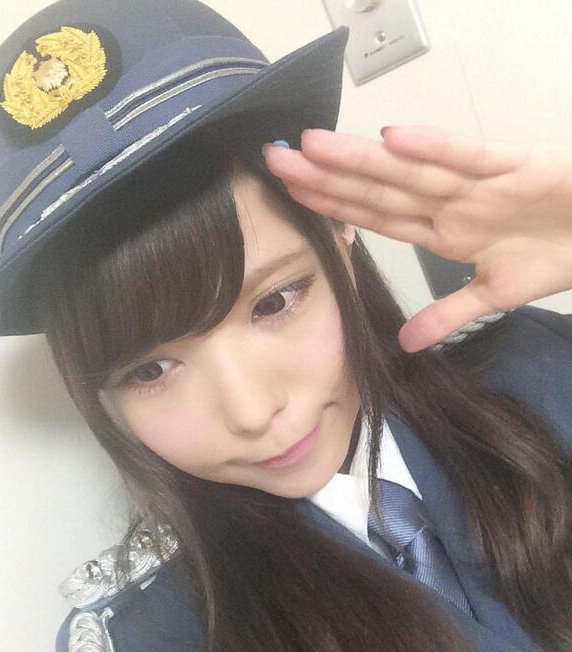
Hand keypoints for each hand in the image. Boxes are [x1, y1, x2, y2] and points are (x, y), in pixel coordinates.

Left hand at [262, 127, 571, 351]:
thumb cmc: (556, 249)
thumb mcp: (495, 294)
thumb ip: (448, 315)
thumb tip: (406, 345)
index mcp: (444, 230)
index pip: (376, 216)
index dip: (333, 204)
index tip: (290, 194)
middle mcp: (452, 203)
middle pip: (380, 189)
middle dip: (327, 177)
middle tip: (275, 160)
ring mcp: (480, 184)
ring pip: (412, 170)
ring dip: (362, 160)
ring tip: (313, 147)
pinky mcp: (518, 168)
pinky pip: (471, 158)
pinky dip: (435, 149)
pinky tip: (393, 139)